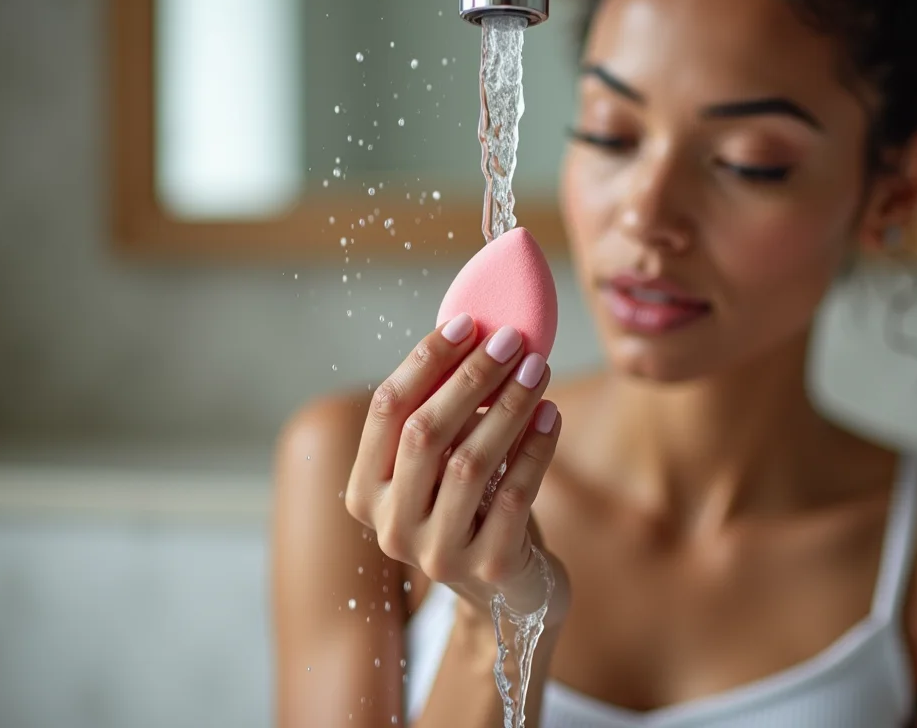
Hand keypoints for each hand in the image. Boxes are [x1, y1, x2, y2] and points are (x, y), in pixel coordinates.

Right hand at [346, 313, 568, 620]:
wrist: (509, 593)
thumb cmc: (474, 509)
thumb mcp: (443, 465)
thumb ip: (442, 413)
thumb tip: (474, 330)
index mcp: (364, 492)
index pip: (387, 410)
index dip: (425, 361)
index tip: (467, 323)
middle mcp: (391, 526)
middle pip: (425, 432)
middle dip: (471, 377)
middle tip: (511, 340)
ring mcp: (437, 553)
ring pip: (470, 461)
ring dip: (508, 406)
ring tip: (538, 368)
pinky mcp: (488, 567)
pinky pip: (514, 494)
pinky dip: (535, 448)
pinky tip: (552, 414)